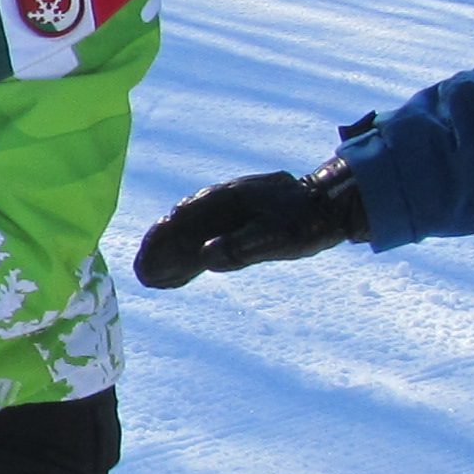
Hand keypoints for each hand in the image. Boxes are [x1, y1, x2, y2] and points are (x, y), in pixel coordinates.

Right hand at [132, 162, 367, 289]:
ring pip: (193, 228)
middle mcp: (221, 200)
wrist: (330, 205)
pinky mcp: (239, 217)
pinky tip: (190, 262)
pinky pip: (208, 231)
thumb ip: (239, 247)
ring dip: (174, 248)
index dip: (160, 243)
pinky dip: (194, 246)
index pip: (181, 221)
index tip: (144, 265)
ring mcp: (230, 208)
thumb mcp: (275, 238)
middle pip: (181, 224)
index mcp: (224, 200)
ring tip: (158, 271)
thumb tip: (204, 257)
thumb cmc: (304, 223)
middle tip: (144, 273)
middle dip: (161, 247)